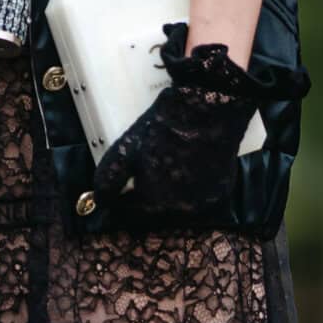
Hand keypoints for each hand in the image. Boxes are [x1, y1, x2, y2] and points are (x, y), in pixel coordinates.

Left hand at [92, 33, 261, 225]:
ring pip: (178, 206)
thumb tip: (99, 200)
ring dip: (168, 194)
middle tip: (143, 174)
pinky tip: (186, 167)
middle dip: (145, 197)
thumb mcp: (125, 151)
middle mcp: (181, 211)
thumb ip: (108, 181)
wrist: (208, 109)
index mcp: (154, 204)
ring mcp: (205, 202)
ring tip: (164, 168)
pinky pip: (199, 196)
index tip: (119, 191)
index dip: (122, 201)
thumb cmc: (163, 128)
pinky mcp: (222, 190)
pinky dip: (190, 187)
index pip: (130, 214)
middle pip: (155, 212)